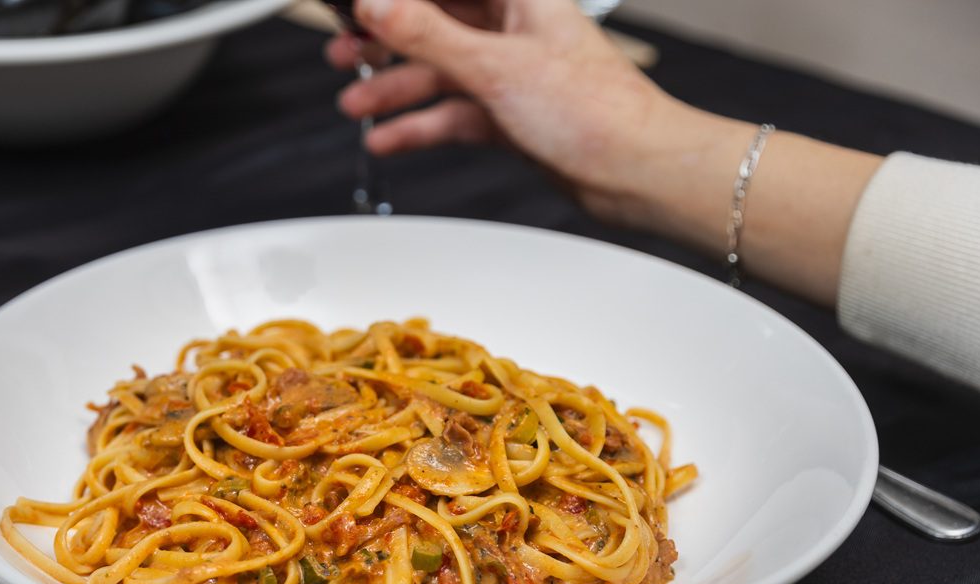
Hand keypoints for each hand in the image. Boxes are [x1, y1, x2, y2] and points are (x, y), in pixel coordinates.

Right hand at [327, 0, 711, 223]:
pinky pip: (453, 112)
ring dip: (396, 85)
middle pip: (435, 20)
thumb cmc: (595, 111)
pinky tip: (389, 137)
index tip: (358, 5)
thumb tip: (378, 4)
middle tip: (343, 46)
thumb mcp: (495, 67)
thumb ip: (428, 33)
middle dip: (387, 36)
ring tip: (355, 98)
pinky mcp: (511, 113)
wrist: (635, 170)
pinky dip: (421, 125)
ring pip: (440, 69)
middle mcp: (514, 27)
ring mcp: (511, 71)